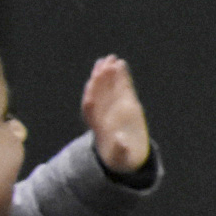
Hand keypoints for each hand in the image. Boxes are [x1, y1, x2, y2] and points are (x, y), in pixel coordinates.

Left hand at [80, 56, 151, 173]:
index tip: (92, 84)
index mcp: (99, 125)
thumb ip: (121, 149)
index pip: (91, 108)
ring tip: (111, 58)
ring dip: (107, 73)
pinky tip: (121, 63)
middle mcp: (104, 113)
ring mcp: (113, 106)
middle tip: (104, 64)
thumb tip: (122, 141)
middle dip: (99, 80)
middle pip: (98, 93)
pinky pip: (120, 87)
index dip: (91, 95)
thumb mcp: (121, 157)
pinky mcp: (125, 103)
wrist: (125, 156)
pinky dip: (120, 76)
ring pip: (107, 87)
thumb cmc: (121, 157)